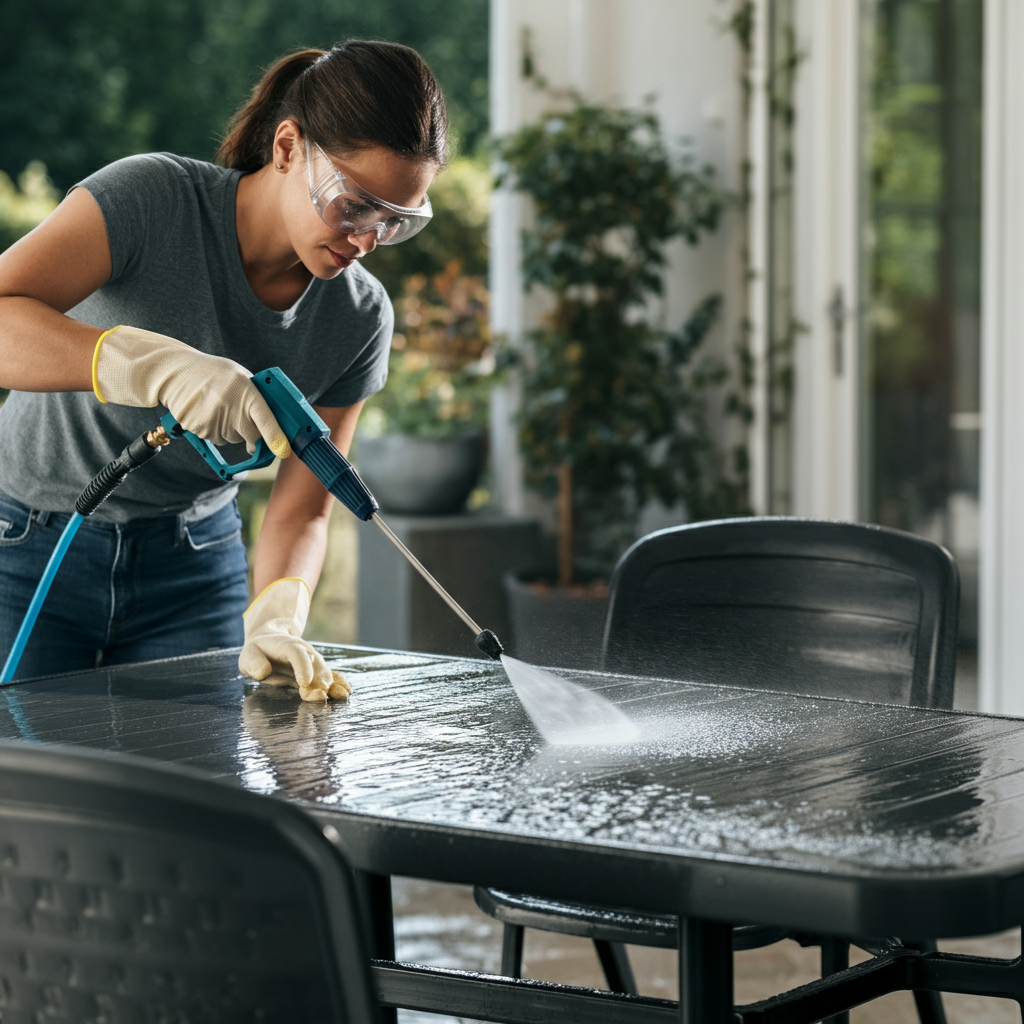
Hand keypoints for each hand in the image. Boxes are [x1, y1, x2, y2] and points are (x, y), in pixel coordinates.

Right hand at [92, 324, 290, 456]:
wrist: (176, 372)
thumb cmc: (213, 373)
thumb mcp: (240, 376)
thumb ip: (256, 396)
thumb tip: (275, 420)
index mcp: (247, 393)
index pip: (266, 420)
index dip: (275, 437)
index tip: (282, 451)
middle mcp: (232, 409)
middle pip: (251, 437)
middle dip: (252, 435)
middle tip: (243, 420)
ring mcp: (215, 421)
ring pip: (232, 439)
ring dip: (230, 430)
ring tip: (218, 407)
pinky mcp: (200, 430)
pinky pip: (216, 439)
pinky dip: (214, 431)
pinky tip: (207, 412)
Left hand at [237, 578, 350, 701]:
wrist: (270, 642)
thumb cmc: (257, 653)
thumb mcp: (248, 656)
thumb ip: (253, 663)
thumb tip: (263, 673)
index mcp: (285, 645)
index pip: (296, 653)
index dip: (303, 667)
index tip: (304, 683)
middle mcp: (304, 651)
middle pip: (315, 663)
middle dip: (320, 680)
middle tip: (321, 696)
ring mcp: (312, 661)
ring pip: (325, 670)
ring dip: (332, 684)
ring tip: (338, 697)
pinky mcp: (317, 671)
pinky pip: (331, 675)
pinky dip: (339, 682)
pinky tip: (346, 692)